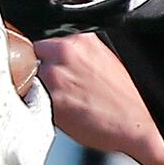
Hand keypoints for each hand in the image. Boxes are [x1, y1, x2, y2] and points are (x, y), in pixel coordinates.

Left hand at [34, 33, 163, 159]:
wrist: (135, 126)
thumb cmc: (122, 100)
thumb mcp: (102, 60)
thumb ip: (77, 54)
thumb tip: (57, 56)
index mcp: (81, 39)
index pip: (44, 39)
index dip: (43, 55)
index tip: (46, 64)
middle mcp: (66, 52)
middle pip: (32, 53)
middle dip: (36, 67)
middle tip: (49, 84)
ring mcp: (56, 75)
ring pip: (28, 75)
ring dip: (34, 85)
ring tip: (54, 98)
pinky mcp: (51, 99)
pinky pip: (30, 97)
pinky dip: (35, 103)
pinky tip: (54, 110)